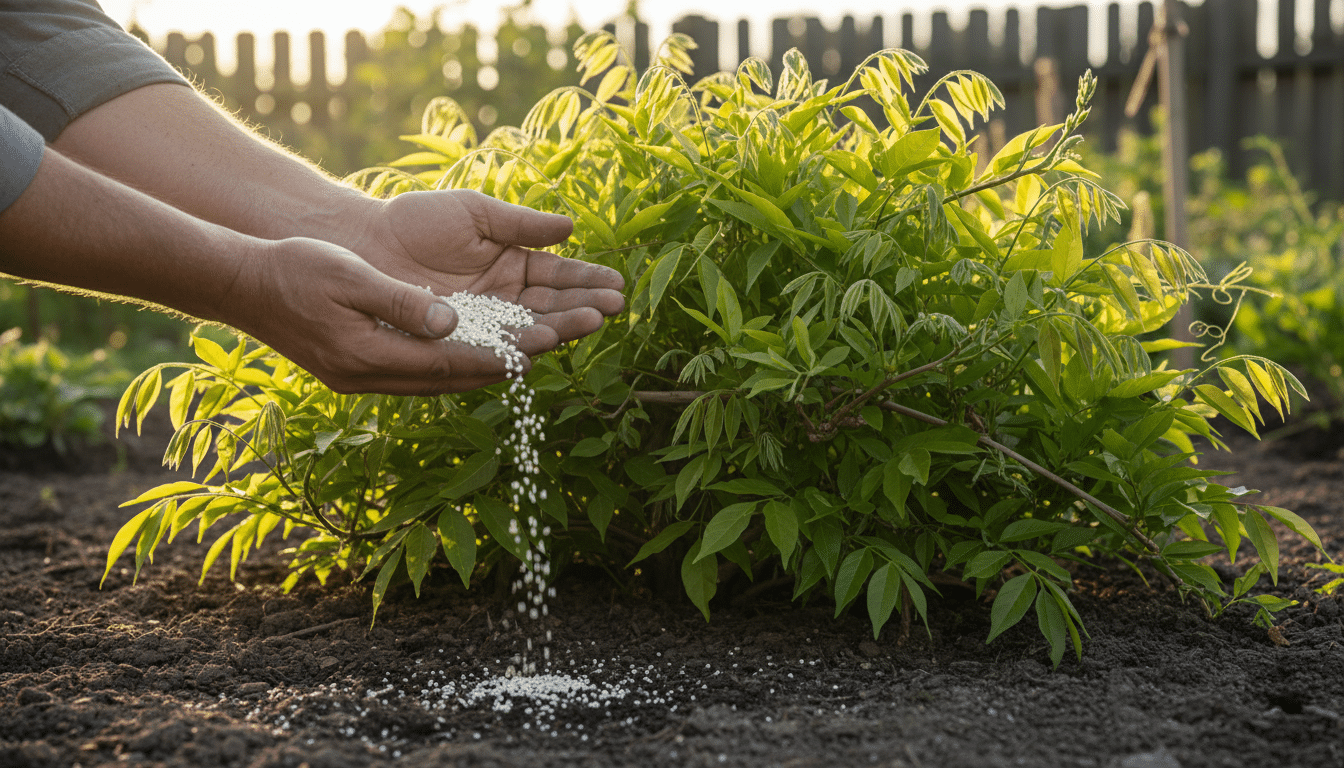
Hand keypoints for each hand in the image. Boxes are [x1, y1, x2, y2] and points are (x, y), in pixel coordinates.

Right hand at [226, 237, 578, 394]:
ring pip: (437, 381)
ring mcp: (363, 379)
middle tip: (549, 352)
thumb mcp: (350, 277)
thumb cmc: (294, 270)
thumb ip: (401, 302)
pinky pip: (419, 373)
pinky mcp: (359, 370)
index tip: (541, 347)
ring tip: (525, 356)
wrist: (241, 285)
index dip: (499, 355)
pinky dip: (453, 364)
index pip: (450, 363)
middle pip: (451, 380)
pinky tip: (475, 351)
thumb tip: (450, 321)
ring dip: (480, 368)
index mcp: (369, 358)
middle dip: (501, 366)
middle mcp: (370, 378)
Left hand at [351, 189, 625, 347]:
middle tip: (613, 308)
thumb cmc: (416, 220)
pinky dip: (517, 348)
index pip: (559, 276)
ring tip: (590, 323)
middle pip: (552, 307)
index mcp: (513, 265)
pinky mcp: (458, 342)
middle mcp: (504, 299)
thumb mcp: (474, 213)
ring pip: (529, 330)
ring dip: (561, 328)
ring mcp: (483, 323)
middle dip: (583, 306)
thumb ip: (521, 223)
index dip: (587, 280)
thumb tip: (570, 228)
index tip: (616, 283)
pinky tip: (542, 348)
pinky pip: (492, 348)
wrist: (363, 243)